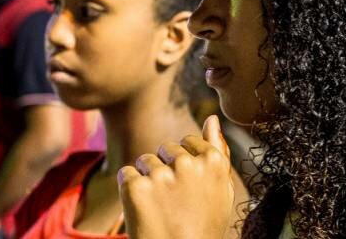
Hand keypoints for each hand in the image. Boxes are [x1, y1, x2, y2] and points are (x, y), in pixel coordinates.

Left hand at [118, 116, 235, 238]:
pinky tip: (143, 211)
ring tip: (159, 209)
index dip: (185, 165)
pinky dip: (129, 191)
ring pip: (144, 160)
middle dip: (165, 169)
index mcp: (213, 161)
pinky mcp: (135, 186)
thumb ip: (218, 150)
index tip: (188, 188)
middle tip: (175, 203)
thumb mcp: (220, 190)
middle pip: (165, 149)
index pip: (189, 142)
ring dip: (147, 180)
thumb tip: (212, 118)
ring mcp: (160, 174)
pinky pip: (126, 174)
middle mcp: (188, 163)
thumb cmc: (203, 227)